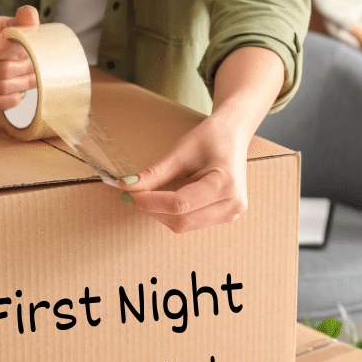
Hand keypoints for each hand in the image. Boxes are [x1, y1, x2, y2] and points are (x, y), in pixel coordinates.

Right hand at [0, 5, 38, 110]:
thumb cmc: (3, 37)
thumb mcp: (13, 24)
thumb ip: (24, 20)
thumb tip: (29, 15)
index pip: (0, 49)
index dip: (21, 54)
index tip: (29, 52)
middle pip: (2, 70)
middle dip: (26, 72)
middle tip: (37, 70)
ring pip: (0, 87)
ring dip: (21, 86)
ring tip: (30, 79)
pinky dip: (10, 100)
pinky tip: (18, 93)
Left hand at [118, 45, 285, 232]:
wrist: (234, 135)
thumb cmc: (212, 137)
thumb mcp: (182, 151)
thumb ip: (156, 173)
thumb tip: (127, 187)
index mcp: (226, 185)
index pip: (180, 204)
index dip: (150, 201)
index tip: (128, 193)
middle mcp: (233, 205)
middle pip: (182, 220)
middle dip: (153, 209)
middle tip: (132, 195)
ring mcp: (231, 214)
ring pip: (184, 226)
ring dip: (161, 213)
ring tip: (149, 193)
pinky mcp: (226, 217)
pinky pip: (191, 223)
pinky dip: (172, 213)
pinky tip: (166, 197)